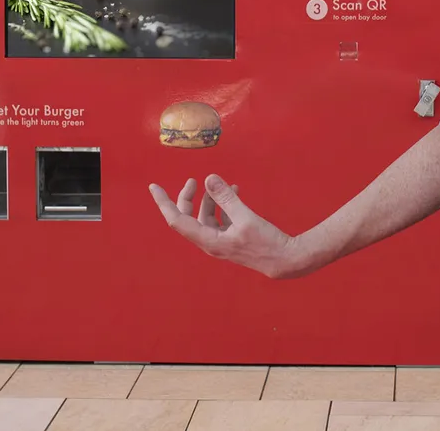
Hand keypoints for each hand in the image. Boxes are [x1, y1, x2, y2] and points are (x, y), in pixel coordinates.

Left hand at [148, 175, 311, 279]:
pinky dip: (223, 205)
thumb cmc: (265, 242)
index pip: (177, 220)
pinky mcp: (231, 238)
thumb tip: (209, 178)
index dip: (164, 203)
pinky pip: (220, 218)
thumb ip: (226, 197)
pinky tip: (234, 191)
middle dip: (188, 197)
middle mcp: (210, 242)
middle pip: (188, 217)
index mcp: (208, 240)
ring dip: (210, 199)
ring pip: (205, 216)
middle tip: (192, 180)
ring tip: (222, 184)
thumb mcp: (245, 217)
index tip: (154, 187)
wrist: (285, 260)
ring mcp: (220, 240)